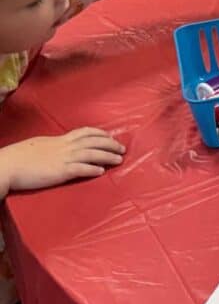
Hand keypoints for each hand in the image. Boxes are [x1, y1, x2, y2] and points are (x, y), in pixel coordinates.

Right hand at [0, 128, 124, 197]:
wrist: (7, 165)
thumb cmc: (19, 157)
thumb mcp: (39, 145)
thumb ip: (52, 146)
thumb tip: (58, 148)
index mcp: (59, 139)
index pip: (85, 132)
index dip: (100, 134)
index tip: (110, 136)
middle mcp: (64, 146)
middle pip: (93, 142)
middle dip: (110, 144)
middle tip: (122, 148)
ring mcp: (63, 158)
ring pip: (92, 154)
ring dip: (107, 156)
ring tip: (119, 160)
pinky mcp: (60, 171)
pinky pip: (80, 169)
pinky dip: (93, 169)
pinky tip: (102, 171)